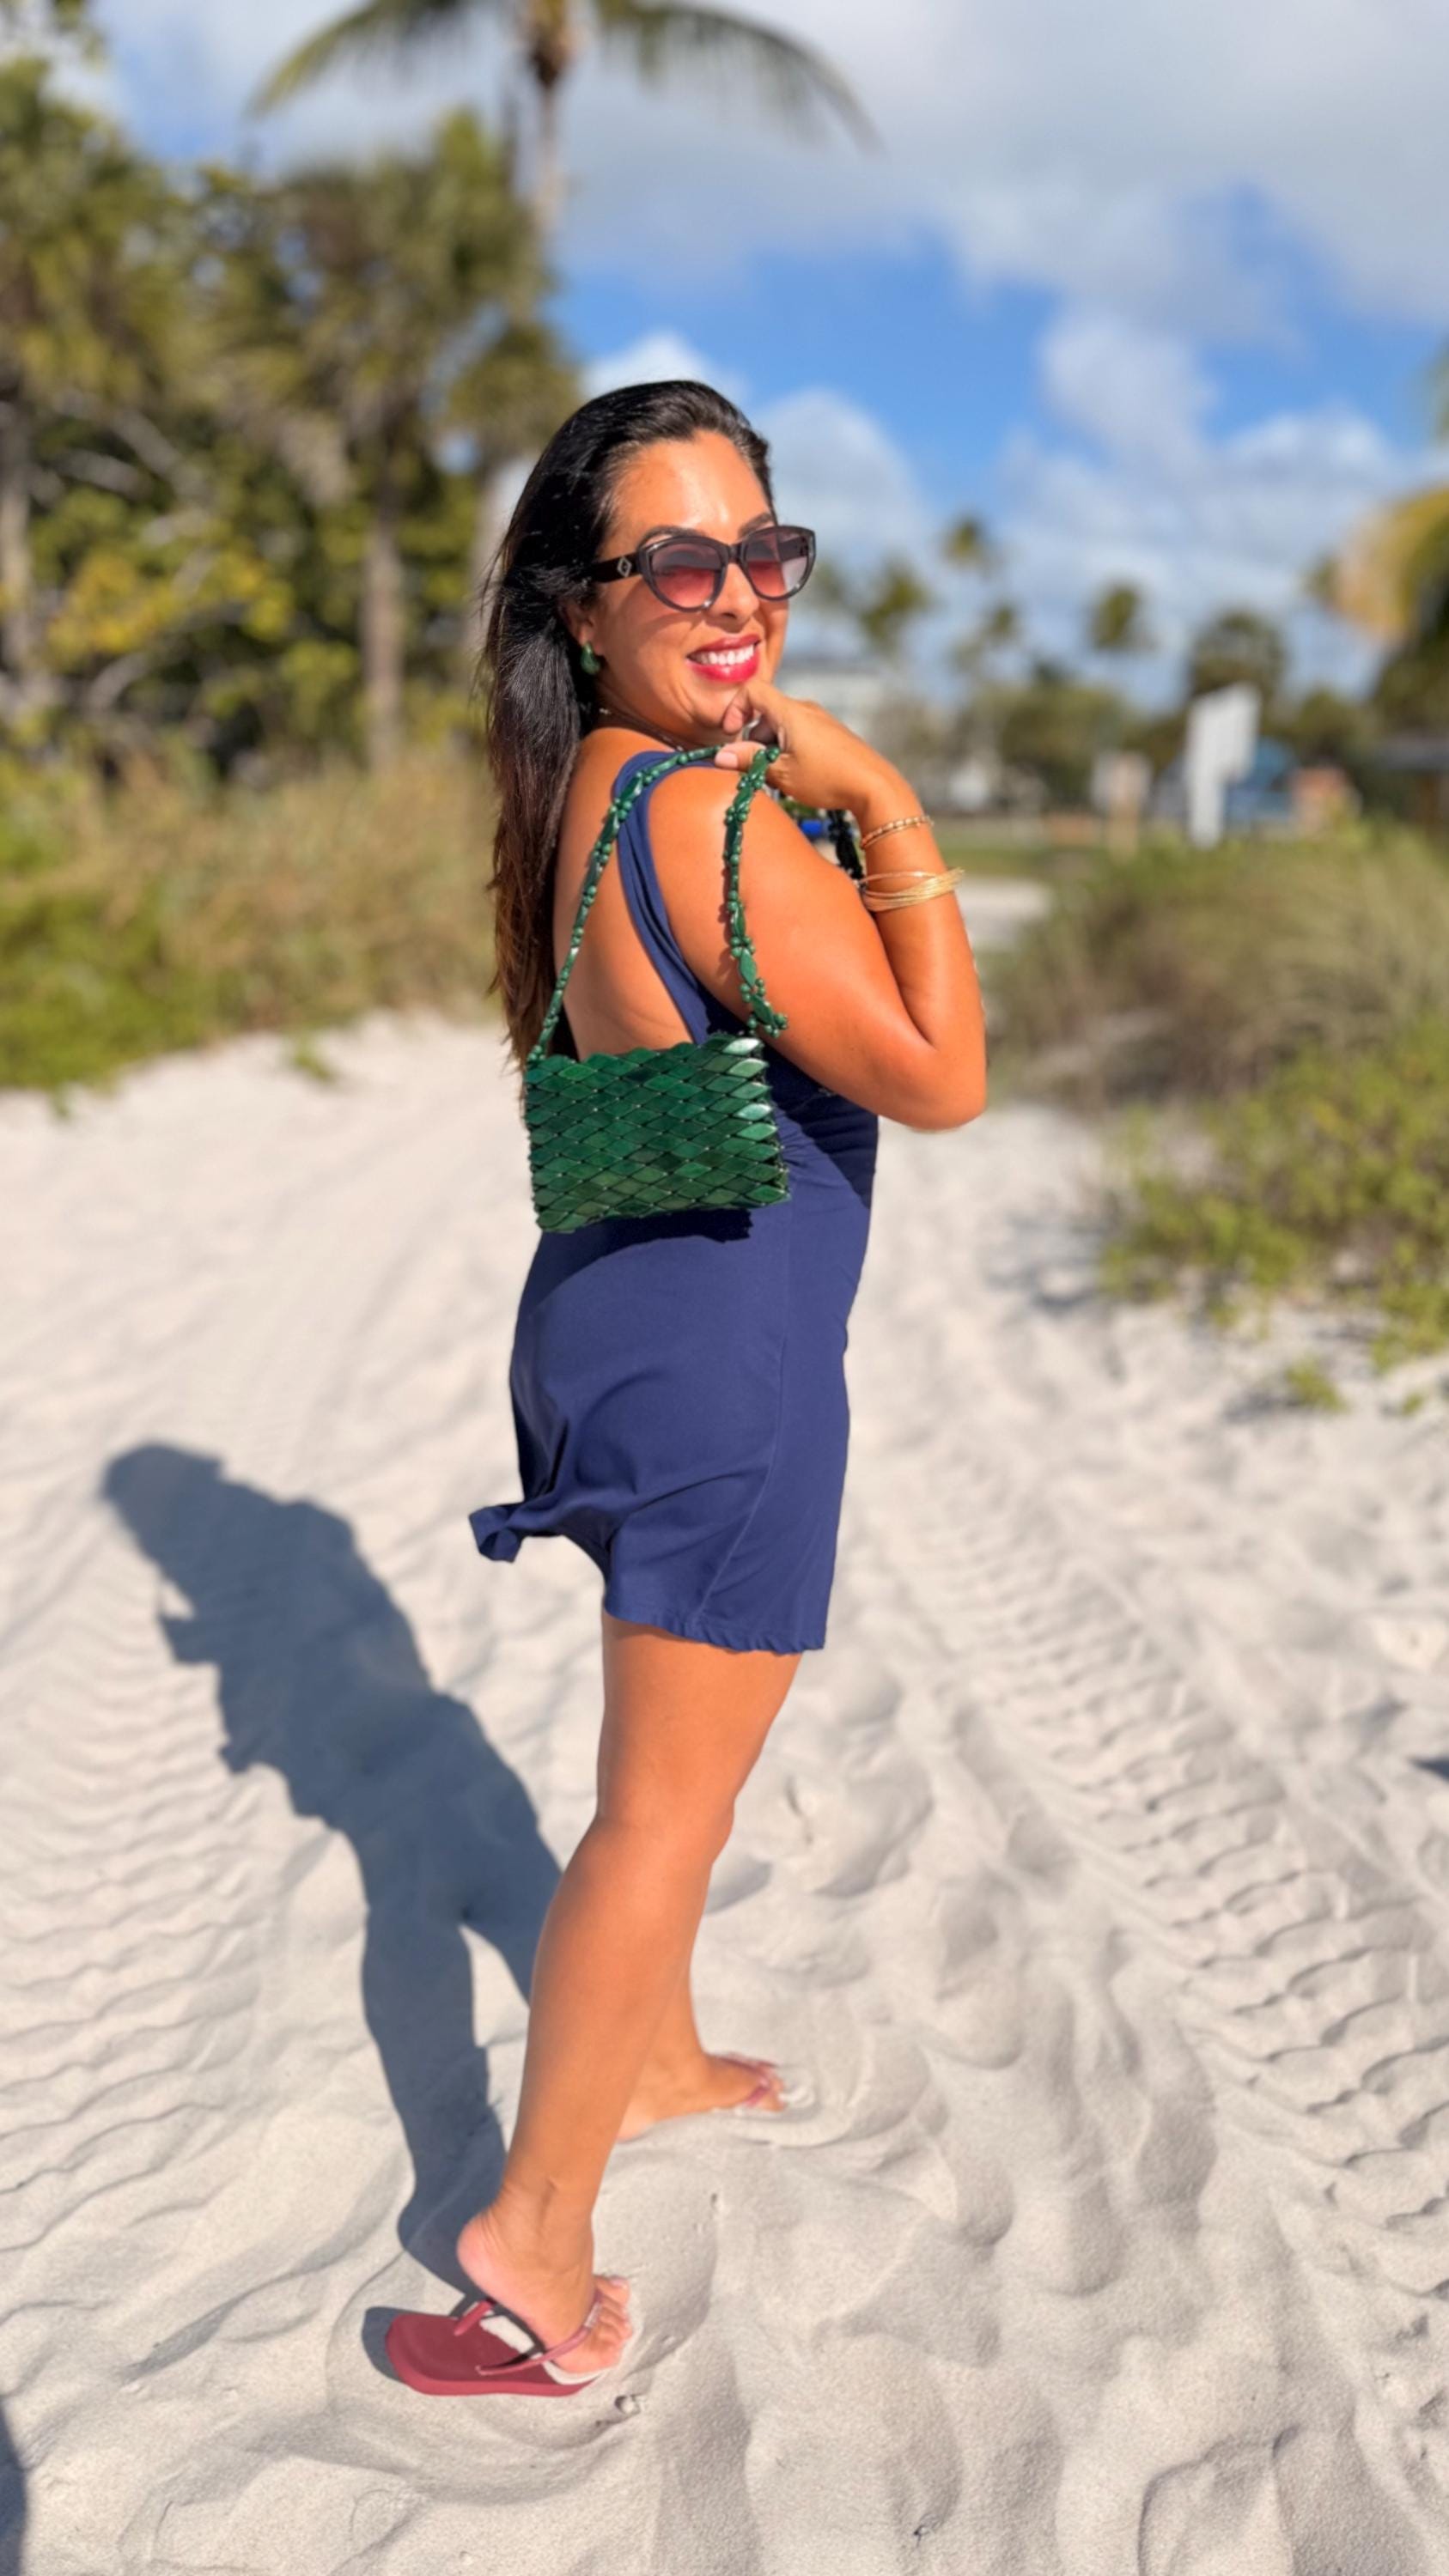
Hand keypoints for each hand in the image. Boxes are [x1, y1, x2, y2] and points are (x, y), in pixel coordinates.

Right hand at [711, 676, 902, 818]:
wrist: (874, 786)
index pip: (753, 690)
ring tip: (781, 779)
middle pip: (765, 715)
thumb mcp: (782, 773)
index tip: (731, 735)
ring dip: (771, 750)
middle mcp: (805, 709)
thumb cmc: (828, 779)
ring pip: (781, 727)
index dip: (735, 708)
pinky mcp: (829, 733)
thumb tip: (719, 756)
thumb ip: (750, 761)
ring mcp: (819, 720)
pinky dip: (788, 751)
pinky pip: (798, 734)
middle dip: (754, 742)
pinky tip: (798, 776)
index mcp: (790, 712)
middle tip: (760, 771)